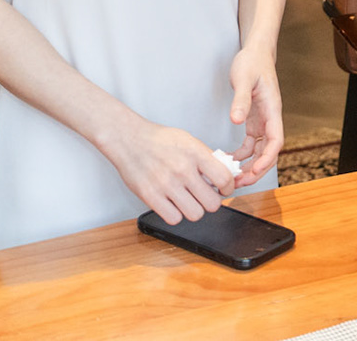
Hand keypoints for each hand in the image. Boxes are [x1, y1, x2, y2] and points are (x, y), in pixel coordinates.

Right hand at [99, 114, 238, 225]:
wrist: (128, 139)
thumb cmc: (158, 140)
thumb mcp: (189, 140)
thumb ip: (207, 158)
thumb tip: (226, 174)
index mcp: (195, 153)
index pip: (224, 179)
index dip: (228, 188)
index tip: (224, 189)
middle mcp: (182, 169)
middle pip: (212, 203)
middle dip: (211, 201)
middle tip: (204, 196)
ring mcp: (166, 184)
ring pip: (195, 214)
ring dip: (193, 209)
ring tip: (187, 200)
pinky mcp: (150, 196)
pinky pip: (174, 219)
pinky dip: (175, 214)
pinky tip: (173, 204)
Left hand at [227, 46, 283, 186]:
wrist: (255, 53)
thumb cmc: (252, 63)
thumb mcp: (244, 79)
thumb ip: (241, 100)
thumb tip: (236, 120)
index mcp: (272, 110)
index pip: (275, 140)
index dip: (267, 158)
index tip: (255, 170)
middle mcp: (270, 119)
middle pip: (269, 152)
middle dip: (257, 170)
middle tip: (239, 182)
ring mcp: (263, 122)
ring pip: (260, 151)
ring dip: (249, 166)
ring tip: (233, 178)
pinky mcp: (254, 121)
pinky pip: (251, 144)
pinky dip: (242, 155)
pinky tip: (230, 160)